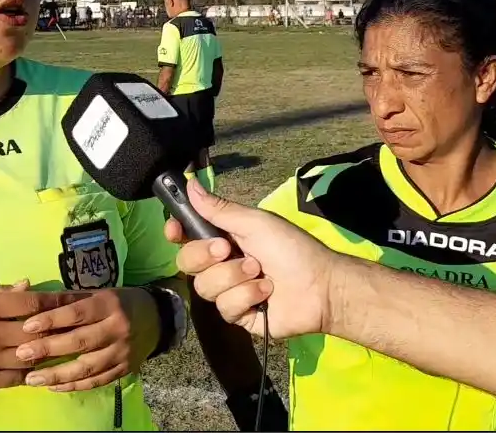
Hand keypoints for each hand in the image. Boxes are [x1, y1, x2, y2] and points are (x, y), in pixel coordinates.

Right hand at [0, 280, 86, 390]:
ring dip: (53, 351)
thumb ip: (1, 293)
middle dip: (62, 327)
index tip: (74, 299)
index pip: (31, 304)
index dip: (56, 302)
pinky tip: (48, 367)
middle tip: (83, 323)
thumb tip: (30, 286)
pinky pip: (18, 377)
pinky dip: (34, 371)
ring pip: (31, 356)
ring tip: (73, 345)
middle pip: (37, 331)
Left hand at [15, 287, 160, 391]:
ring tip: (31, 379)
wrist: (156, 318)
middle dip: (48, 349)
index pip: (78, 313)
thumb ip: (68, 299)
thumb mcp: (97, 293)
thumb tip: (34, 301)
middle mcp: (118, 328)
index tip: (27, 326)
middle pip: (80, 342)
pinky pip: (96, 381)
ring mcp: (122, 352)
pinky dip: (73, 386)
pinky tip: (53, 386)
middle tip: (21, 354)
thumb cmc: (119, 302)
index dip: (52, 319)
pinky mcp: (124, 369)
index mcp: (109, 304)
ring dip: (57, 375)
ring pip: (87, 368)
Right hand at [165, 181, 337, 338]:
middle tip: (228, 249)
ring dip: (233, 277)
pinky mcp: (238, 315)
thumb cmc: (292, 248)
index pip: (187, 236)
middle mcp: (221, 264)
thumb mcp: (255, 222)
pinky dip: (246, 297)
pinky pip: (225, 308)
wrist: (320, 286)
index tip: (174, 230)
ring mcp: (228, 291)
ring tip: (261, 273)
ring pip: (204, 288)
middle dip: (206, 255)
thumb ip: (219, 209)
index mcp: (223, 237)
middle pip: (187, 262)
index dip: (176, 232)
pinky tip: (266, 293)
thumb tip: (189, 182)